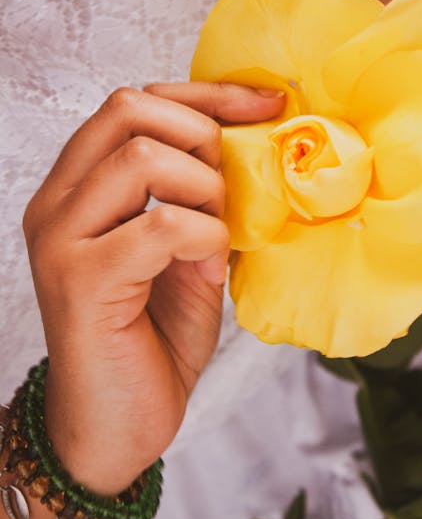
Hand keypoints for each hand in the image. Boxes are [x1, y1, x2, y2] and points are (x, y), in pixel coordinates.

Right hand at [22, 83, 284, 494]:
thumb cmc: (152, 336)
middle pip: (128, 109)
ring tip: (216, 234)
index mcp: (78, 186)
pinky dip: (204, 236)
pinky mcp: (79, 281)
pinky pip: (161, 225)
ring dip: (204, 190)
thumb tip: (255, 142)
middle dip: (202, 134)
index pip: (134, 102)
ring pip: (142, 157)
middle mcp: (57, 202)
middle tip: (229, 187)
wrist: (116, 424)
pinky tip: (208, 266)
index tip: (267, 103)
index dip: (205, 94)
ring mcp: (61, 238)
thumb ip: (202, 195)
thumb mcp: (187, 249)